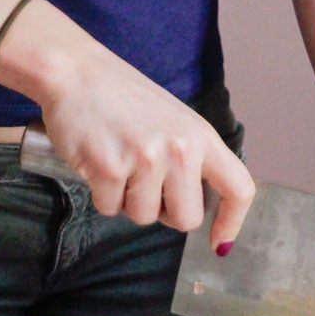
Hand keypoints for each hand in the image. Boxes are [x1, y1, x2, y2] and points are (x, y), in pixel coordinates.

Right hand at [38, 43, 255, 248]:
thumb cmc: (123, 97)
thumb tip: (200, 204)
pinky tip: (98, 164)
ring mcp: (145, 160)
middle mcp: (180, 149)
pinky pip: (110, 209)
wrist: (76, 72)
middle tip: (147, 186)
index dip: (232, 222)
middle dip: (166, 213)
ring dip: (129, 202)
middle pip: (187, 219)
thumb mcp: (174, 120)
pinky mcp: (109, 169)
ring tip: (120, 165)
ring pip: (145, 217)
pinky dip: (102, 195)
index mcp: (201, 136)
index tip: (220, 242)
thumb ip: (192, 157)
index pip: (238, 188)